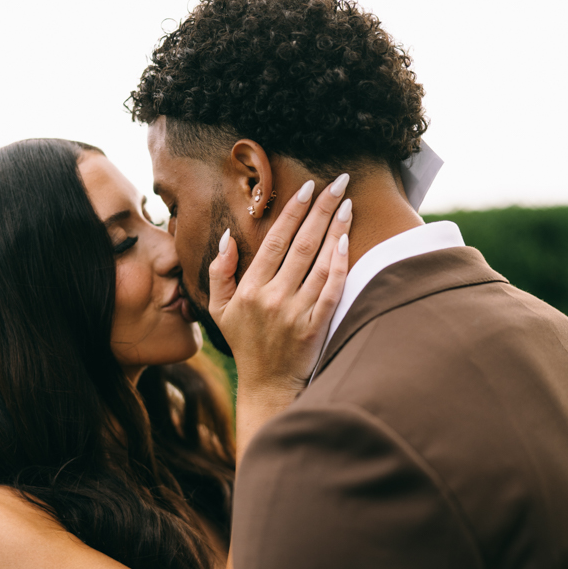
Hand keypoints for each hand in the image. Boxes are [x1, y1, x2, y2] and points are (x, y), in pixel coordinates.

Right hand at [209, 177, 351, 401]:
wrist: (266, 387)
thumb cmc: (244, 344)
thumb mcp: (219, 309)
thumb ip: (219, 272)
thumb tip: (228, 237)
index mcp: (249, 289)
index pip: (274, 241)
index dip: (293, 212)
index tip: (308, 188)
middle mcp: (272, 298)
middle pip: (301, 245)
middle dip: (321, 209)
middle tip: (338, 181)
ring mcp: (295, 313)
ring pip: (319, 263)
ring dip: (336, 230)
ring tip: (348, 204)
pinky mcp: (315, 328)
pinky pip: (331, 290)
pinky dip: (339, 265)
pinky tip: (347, 242)